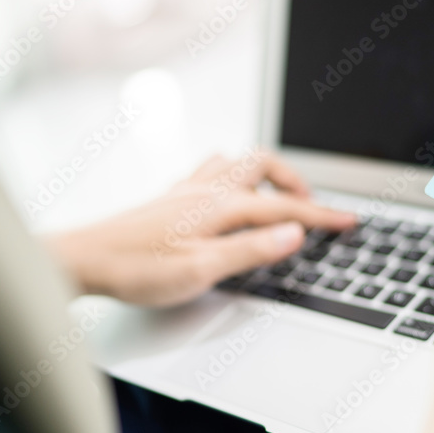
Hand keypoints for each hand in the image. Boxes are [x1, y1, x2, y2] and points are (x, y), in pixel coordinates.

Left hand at [45, 149, 354, 306]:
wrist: (85, 260)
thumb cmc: (137, 269)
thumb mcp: (202, 269)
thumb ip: (251, 250)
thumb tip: (294, 232)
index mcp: (219, 205)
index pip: (284, 205)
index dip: (321, 214)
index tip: (348, 221)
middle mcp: (205, 188)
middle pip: (264, 165)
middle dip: (295, 182)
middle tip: (313, 206)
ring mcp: (187, 189)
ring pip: (238, 163)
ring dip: (265, 174)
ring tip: (278, 197)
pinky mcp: (172, 197)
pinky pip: (213, 170)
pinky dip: (235, 177)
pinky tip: (230, 197)